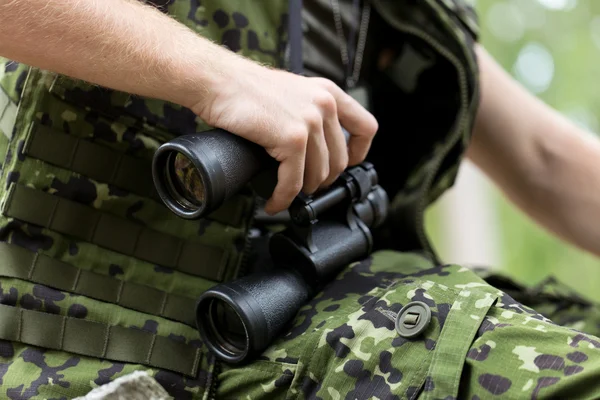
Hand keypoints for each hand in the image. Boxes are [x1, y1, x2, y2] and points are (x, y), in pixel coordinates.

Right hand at [192, 58, 377, 214]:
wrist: (217, 81)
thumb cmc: (244, 89)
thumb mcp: (292, 92)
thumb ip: (309, 111)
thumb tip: (314, 147)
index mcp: (329, 92)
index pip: (366, 127)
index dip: (358, 153)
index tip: (345, 165)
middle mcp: (324, 105)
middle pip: (339, 161)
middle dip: (322, 181)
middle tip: (304, 187)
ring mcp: (309, 122)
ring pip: (318, 175)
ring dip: (301, 192)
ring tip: (286, 194)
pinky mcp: (291, 139)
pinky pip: (294, 182)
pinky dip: (284, 198)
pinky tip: (275, 202)